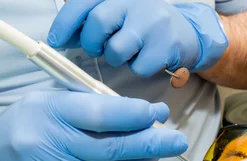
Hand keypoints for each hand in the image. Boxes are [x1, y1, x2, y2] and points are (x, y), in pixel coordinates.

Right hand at [0, 91, 187, 160]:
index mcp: (50, 113)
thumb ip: (95, 106)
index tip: (158, 114)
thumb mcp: (53, 102)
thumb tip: (145, 114)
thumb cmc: (27, 124)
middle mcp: (50, 146)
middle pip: (112, 148)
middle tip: (178, 141)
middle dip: (151, 143)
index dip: (134, 116)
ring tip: (155, 150)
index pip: (101, 115)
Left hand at [47, 0, 227, 76]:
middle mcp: (135, 1)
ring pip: (116, 50)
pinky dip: (139, 69)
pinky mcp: (165, 45)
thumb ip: (94, 19)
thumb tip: (63, 36)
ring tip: (128, 53)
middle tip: (98, 50)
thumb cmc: (146, 24)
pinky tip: (147, 59)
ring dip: (116, 59)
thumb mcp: (120, 12)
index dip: (65, 23)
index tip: (56, 40)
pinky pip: (138, 67)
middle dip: (92, 43)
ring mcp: (152, 22)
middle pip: (97, 24)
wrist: (190, 32)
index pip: (83, 3)